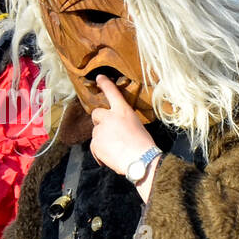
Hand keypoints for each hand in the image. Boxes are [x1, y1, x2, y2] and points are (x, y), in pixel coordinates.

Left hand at [90, 76, 158, 197]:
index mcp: (123, 111)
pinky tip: (110, 158)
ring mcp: (101, 130)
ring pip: (96, 133)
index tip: (99, 78)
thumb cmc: (144, 145)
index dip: (105, 84)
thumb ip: (123, 123)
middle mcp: (109, 117)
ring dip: (102, 139)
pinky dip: (99, 153)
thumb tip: (114, 130)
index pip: (112, 92)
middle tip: (108, 132)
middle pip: (96, 114)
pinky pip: (94, 148)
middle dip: (99, 121)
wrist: (141, 160)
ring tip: (116, 149)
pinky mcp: (95, 143)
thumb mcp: (137, 126)